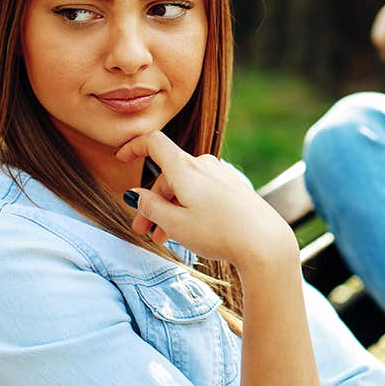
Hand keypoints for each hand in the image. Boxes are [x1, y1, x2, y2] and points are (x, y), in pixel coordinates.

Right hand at [115, 131, 297, 269]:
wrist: (264, 242)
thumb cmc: (218, 232)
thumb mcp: (175, 223)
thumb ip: (150, 207)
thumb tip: (135, 194)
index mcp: (185, 167)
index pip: (154, 143)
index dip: (134, 147)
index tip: (121, 158)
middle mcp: (204, 165)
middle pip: (168, 176)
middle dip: (152, 203)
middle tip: (143, 232)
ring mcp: (222, 175)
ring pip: (185, 188)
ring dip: (170, 210)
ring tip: (163, 239)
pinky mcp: (234, 188)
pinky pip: (203, 192)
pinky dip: (189, 208)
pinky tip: (189, 231)